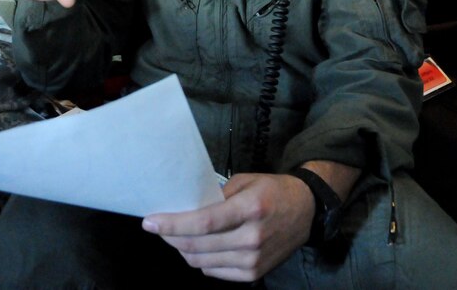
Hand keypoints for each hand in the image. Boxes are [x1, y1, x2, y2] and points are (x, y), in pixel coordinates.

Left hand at [142, 173, 313, 281]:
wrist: (306, 211)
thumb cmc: (273, 191)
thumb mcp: (246, 181)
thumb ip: (217, 195)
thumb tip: (185, 208)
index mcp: (250, 208)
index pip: (203, 222)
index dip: (172, 224)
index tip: (150, 222)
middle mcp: (252, 238)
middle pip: (197, 245)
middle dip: (171, 237)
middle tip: (159, 227)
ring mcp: (253, 260)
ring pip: (201, 262)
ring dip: (183, 249)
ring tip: (178, 236)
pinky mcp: (253, 274)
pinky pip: (213, 272)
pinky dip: (201, 260)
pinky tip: (201, 247)